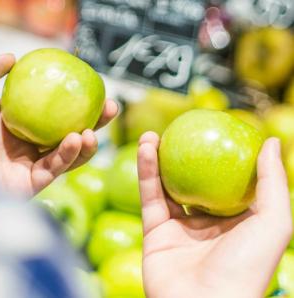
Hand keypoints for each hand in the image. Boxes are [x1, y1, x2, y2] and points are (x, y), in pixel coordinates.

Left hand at [0, 54, 116, 194]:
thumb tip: (12, 57)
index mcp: (7, 124)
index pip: (45, 110)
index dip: (68, 100)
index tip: (88, 85)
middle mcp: (19, 145)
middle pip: (63, 132)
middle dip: (90, 121)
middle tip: (109, 106)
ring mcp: (24, 166)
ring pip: (65, 154)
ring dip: (86, 142)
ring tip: (95, 128)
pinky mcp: (25, 186)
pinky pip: (53, 169)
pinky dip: (68, 155)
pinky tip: (77, 139)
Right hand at [137, 132, 291, 297]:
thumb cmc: (247, 268)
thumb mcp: (274, 222)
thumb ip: (273, 182)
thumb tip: (273, 141)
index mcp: (238, 221)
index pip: (228, 182)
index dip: (220, 156)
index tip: (214, 130)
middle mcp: (208, 224)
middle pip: (194, 181)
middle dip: (184, 156)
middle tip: (178, 131)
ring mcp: (180, 229)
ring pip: (167, 186)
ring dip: (158, 159)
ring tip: (152, 134)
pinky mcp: (155, 233)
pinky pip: (150, 197)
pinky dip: (146, 172)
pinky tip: (146, 149)